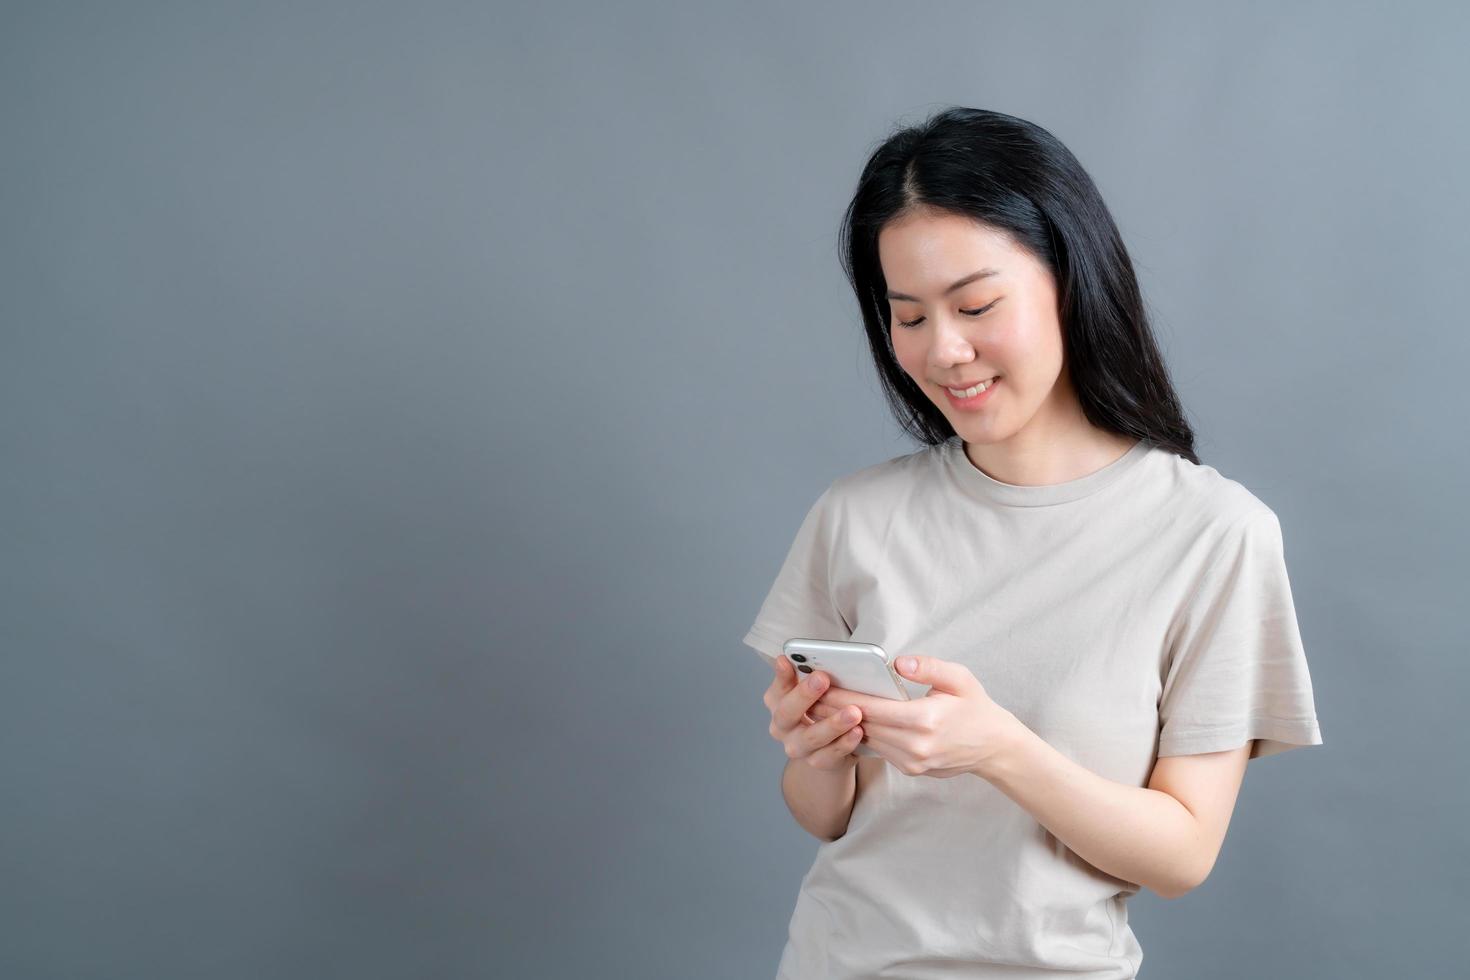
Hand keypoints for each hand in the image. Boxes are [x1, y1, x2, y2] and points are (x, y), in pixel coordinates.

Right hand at [763, 655, 864, 770]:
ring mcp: (797, 747)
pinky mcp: (817, 762)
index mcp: (777, 703)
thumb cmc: (821, 710)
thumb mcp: (813, 691)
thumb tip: (817, 657)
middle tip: (822, 679)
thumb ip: (811, 674)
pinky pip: (830, 755)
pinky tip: (857, 732)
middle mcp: (782, 727)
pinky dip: (845, 743)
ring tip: (853, 712)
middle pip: (787, 713)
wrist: (828, 748)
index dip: (782, 675)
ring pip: (811, 737)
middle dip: (804, 695)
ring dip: (833, 724)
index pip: (776, 687)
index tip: (787, 660)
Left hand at [807, 654, 1019, 778]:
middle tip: (806, 694)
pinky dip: (860, 734)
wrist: (995, 748)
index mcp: (925, 720)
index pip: (871, 708)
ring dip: (842, 724)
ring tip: (817, 705)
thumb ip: (928, 666)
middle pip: (862, 726)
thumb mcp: (960, 678)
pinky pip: (878, 749)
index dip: (841, 697)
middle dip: (833, 710)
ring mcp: (912, 761)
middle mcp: (915, 746)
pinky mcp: (910, 769)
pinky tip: (843, 721)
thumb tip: (897, 662)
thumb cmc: (976, 707)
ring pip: (867, 740)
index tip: (818, 686)